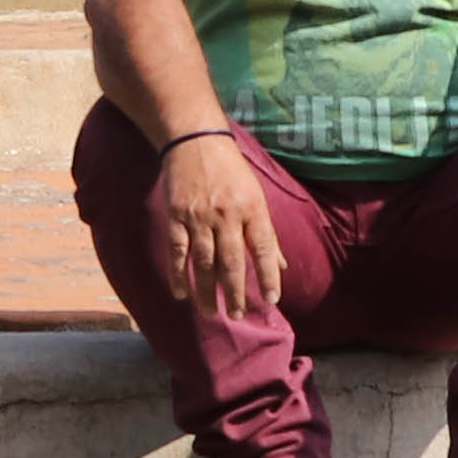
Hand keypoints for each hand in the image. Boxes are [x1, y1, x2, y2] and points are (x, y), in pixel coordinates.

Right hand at [152, 130, 282, 316]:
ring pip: (204, 261)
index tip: (272, 299)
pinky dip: (179, 273)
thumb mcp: (256, 195)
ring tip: (210, 313)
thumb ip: (266, 232)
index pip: (264, 248)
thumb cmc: (231, 170)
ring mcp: (199, 217)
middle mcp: (227, 215)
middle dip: (235, 291)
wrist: (195, 141)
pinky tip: (181, 293)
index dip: (269, 274)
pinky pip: (177, 251)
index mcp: (252, 209)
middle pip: (232, 261)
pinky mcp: (177, 217)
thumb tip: (280, 265)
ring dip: (206, 290)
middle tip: (236, 315)